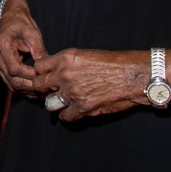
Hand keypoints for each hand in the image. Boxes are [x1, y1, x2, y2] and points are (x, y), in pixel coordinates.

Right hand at [0, 0, 47, 95]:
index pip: (14, 68)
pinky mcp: (0, 66)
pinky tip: (34, 89)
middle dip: (28, 87)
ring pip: (10, 83)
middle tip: (45, 88)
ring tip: (42, 92)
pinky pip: (9, 81)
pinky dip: (22, 87)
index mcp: (2, 45)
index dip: (28, 75)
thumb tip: (47, 69)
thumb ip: (39, 51)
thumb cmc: (22, 23)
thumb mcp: (33, 34)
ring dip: (26, 90)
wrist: (11, 18)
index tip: (42, 76)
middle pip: (11, 79)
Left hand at [31, 48, 145, 121]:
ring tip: (62, 102)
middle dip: (43, 88)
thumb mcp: (84, 55)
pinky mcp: (83, 107)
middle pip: (39, 84)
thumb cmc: (112, 63)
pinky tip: (72, 112)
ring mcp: (72, 92)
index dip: (41, 72)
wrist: (132, 75)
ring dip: (54, 103)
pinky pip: (65, 116)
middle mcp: (65, 75)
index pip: (39, 66)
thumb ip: (66, 63)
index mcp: (65, 58)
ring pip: (49, 102)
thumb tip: (55, 71)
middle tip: (50, 90)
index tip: (46, 76)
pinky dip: (67, 115)